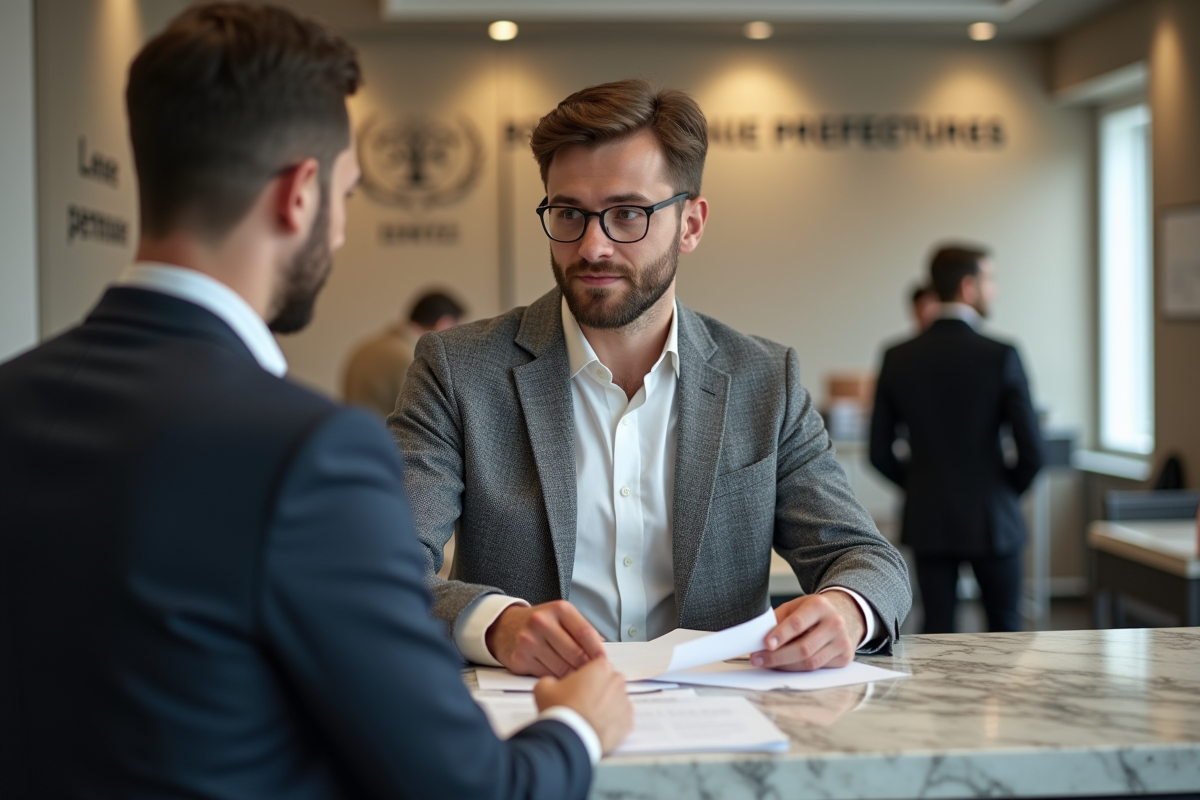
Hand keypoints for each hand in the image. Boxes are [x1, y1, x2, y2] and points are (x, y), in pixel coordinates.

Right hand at [485, 600, 605, 677]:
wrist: (505, 627)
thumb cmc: (539, 623)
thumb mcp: (561, 617)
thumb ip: (581, 631)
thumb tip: (601, 651)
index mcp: (558, 609)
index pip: (585, 632)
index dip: (597, 650)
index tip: (604, 661)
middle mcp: (542, 622)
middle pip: (575, 652)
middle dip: (587, 667)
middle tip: (594, 676)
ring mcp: (529, 641)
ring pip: (562, 667)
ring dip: (573, 676)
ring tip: (579, 680)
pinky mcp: (520, 658)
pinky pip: (547, 675)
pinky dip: (557, 680)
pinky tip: (561, 679)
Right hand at [534, 658, 632, 754]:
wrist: (569, 739)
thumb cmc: (561, 711)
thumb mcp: (544, 687)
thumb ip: (551, 680)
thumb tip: (551, 684)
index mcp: (600, 668)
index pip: (598, 665)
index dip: (587, 675)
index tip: (579, 684)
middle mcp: (617, 683)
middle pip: (610, 681)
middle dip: (599, 689)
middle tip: (582, 701)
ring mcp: (624, 704)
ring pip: (617, 700)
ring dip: (607, 706)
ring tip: (588, 717)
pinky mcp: (628, 723)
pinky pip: (622, 719)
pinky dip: (613, 722)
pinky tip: (598, 726)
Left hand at [750, 592, 864, 670]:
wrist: (841, 616)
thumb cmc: (812, 613)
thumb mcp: (794, 607)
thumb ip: (778, 620)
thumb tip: (758, 638)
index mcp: (819, 605)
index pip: (797, 623)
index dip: (780, 635)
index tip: (765, 644)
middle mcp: (834, 623)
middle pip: (804, 648)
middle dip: (777, 657)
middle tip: (758, 659)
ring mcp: (842, 641)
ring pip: (810, 662)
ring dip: (785, 666)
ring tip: (768, 663)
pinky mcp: (845, 657)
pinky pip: (818, 669)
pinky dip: (799, 669)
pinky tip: (787, 665)